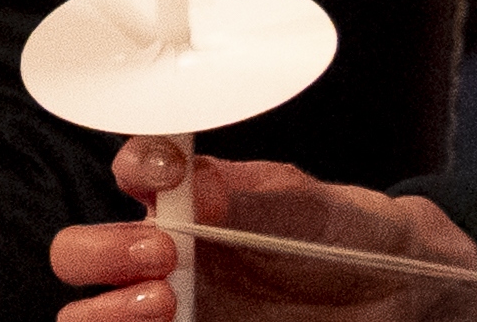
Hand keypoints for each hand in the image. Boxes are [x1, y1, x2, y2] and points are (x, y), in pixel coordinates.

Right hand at [52, 135, 476, 321]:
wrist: (395, 299)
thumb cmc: (352, 241)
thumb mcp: (316, 210)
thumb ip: (257, 199)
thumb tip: (199, 183)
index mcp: (190, 199)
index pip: (132, 172)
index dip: (134, 168)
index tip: (167, 175)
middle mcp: (166, 254)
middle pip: (81, 252)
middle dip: (101, 251)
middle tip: (161, 255)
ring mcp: (169, 309)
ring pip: (87, 315)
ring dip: (105, 311)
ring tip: (164, 304)